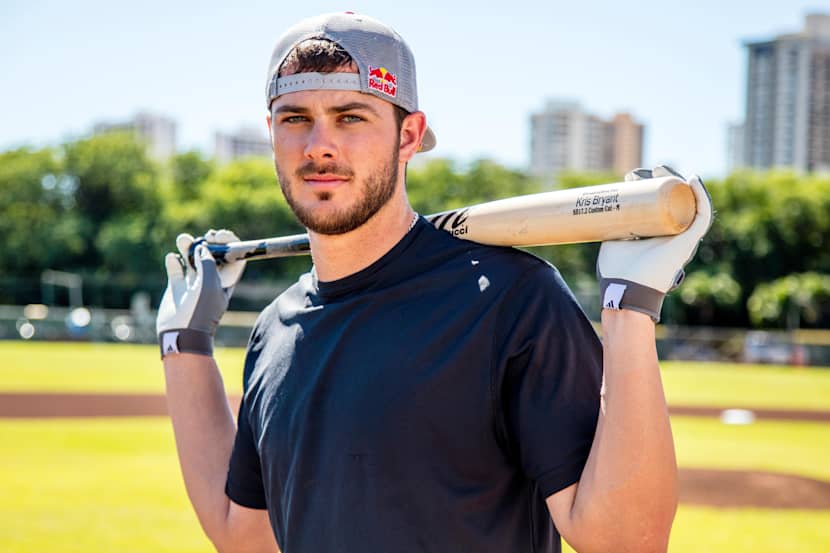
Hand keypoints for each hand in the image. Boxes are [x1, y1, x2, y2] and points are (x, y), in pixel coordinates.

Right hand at [156, 229, 246, 357]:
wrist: (181, 333)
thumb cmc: (200, 310)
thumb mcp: (209, 283)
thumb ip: (208, 262)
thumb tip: (203, 247)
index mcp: (225, 281)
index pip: (233, 257)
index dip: (229, 243)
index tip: (220, 235)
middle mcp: (210, 281)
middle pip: (212, 254)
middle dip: (208, 242)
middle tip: (204, 236)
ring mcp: (193, 284)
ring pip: (192, 259)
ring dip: (188, 247)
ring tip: (182, 239)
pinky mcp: (177, 287)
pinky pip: (176, 268)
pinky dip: (174, 260)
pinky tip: (172, 258)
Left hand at [597, 166, 712, 320]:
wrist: (626, 288)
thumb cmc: (617, 269)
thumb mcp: (612, 240)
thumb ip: (612, 227)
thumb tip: (605, 209)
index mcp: (657, 234)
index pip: (658, 204)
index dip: (649, 187)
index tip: (631, 176)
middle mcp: (672, 234)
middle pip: (673, 200)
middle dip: (662, 181)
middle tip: (644, 171)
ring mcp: (682, 238)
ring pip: (687, 203)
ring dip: (679, 183)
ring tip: (662, 169)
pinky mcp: (688, 242)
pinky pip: (702, 215)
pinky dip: (701, 196)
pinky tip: (693, 180)